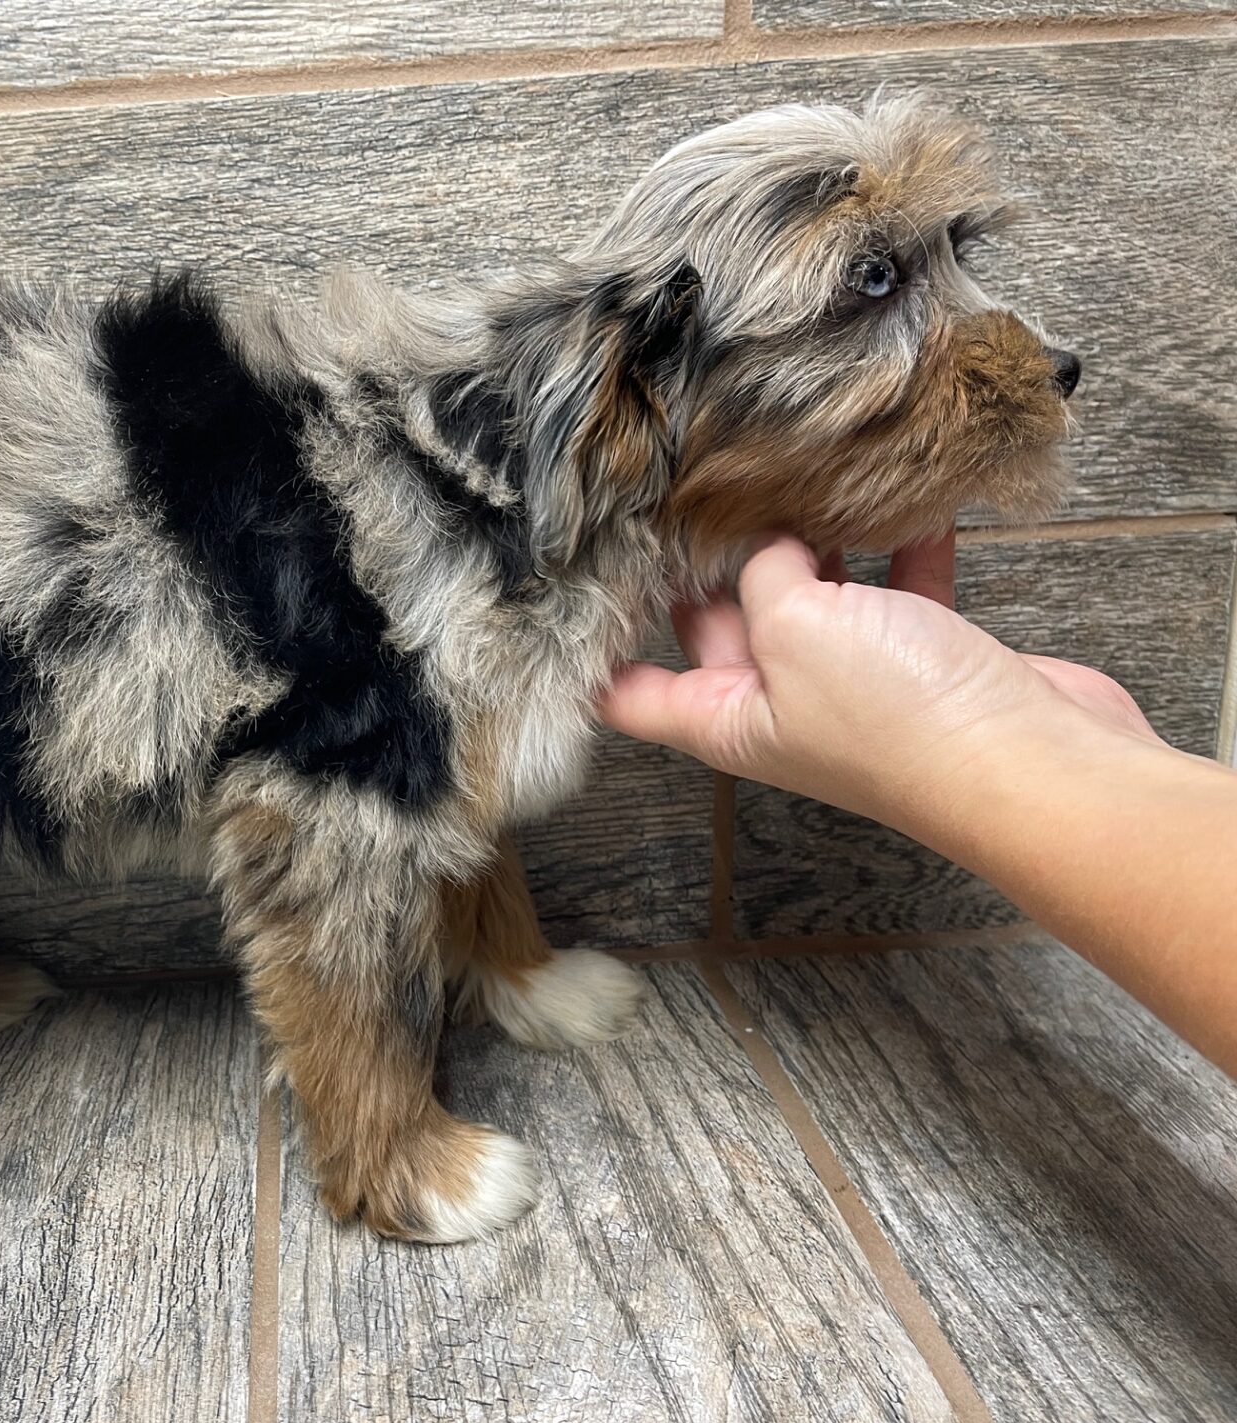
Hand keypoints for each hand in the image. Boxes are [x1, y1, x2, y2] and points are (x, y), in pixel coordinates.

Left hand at [597, 532, 1160, 837]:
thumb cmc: (897, 717)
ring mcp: (855, 683)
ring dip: (810, 541)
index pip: (632, 692)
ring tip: (795, 470)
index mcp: (725, 717)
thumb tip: (763, 543)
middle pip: (720, 624)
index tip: (575, 579)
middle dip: (709, 560)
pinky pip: (900, 591)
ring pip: (814, 599)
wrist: (1033, 766)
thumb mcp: (794, 629)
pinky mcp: (928, 659)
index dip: (597, 646)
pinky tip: (910, 495)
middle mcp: (781, 704)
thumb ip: (763, 576)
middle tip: (692, 479)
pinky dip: (903, 547)